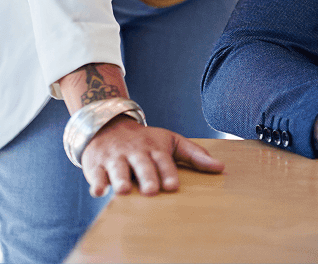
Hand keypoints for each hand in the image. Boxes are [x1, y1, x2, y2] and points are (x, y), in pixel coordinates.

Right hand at [81, 114, 223, 196]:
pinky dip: (97, 183)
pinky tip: (98, 191)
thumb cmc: (146, 141)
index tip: (172, 186)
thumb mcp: (171, 142)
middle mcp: (136, 152)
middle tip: (151, 190)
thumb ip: (195, 155)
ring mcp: (116, 158)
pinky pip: (96, 175)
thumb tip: (221, 168)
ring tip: (124, 191)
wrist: (108, 126)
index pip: (163, 160)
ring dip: (121, 179)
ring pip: (118, 169)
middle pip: (142, 165)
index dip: (168, 172)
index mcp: (155, 148)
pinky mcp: (97, 165)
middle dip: (147, 176)